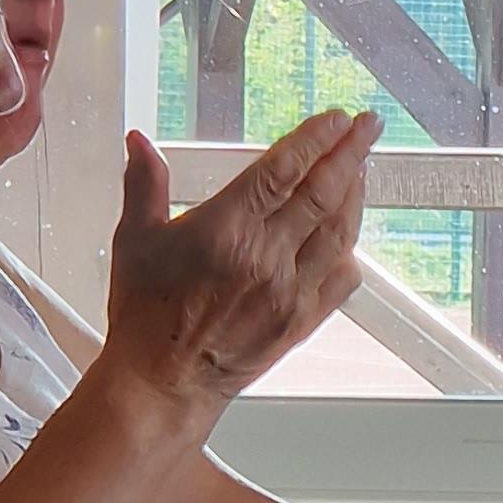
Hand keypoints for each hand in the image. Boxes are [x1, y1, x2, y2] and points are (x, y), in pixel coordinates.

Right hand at [97, 113, 376, 419]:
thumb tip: (138, 142)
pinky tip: (348, 234)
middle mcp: (265, 258)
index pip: (283, 170)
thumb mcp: (134, 240)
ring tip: (360, 169)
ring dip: (355, 196)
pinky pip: (341, 279)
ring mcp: (289, 291)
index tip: (337, 119)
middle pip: (323, 193)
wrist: (162, 383)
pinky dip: (350, 251)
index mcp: (225, 229)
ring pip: (339, 232)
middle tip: (368, 127)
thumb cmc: (145, 316)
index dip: (316, 139)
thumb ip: (143, 184)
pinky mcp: (300, 321)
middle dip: (351, 154)